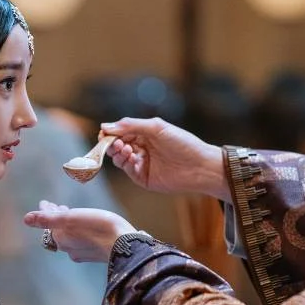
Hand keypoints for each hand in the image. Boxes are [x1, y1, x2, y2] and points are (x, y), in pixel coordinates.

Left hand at [24, 200, 135, 262]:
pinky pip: (81, 239)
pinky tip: (86, 226)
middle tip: (56, 205)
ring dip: (67, 223)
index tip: (44, 202)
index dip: (46, 211)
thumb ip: (48, 219)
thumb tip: (26, 219)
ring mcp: (83, 251)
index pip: (48, 222)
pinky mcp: (96, 253)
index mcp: (61, 238)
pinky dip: (78, 230)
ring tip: (70, 212)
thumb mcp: (71, 218)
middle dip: (55, 217)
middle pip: (57, 230)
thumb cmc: (99, 227)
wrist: (125, 244)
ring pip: (69, 235)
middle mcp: (69, 248)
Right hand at [100, 117, 228, 199]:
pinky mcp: (144, 178)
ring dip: (118, 153)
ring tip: (125, 149)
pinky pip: (129, 171)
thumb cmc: (183, 143)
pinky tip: (133, 158)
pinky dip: (126, 164)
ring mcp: (142, 164)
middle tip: (114, 143)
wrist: (200, 166)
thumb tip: (105, 126)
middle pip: (117, 146)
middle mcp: (141, 148)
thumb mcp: (156, 127)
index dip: (111, 133)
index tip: (104, 133)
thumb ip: (131, 125)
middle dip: (113, 144)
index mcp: (144, 134)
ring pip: (120, 159)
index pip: (120, 132)